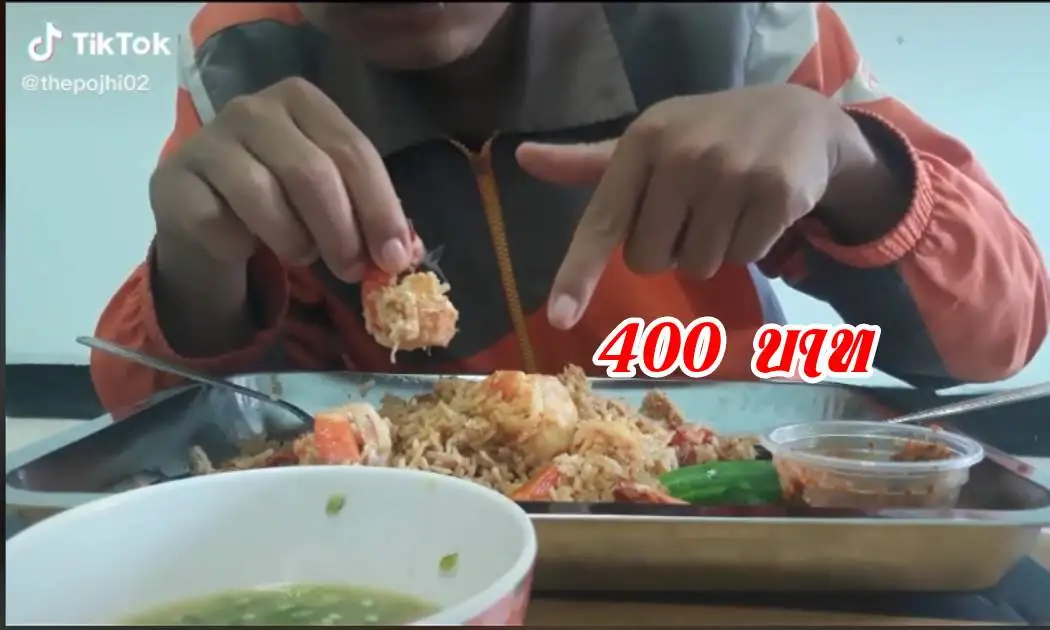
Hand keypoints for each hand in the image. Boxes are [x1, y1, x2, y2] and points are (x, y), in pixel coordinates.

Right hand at [150, 77, 418, 281]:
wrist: (204, 214)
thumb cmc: (281, 200)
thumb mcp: (330, 198)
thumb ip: (367, 215)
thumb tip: (403, 253)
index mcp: (301, 99)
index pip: (352, 150)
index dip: (379, 208)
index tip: (394, 258)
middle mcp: (252, 108)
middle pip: (312, 173)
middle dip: (341, 232)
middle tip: (352, 270)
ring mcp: (207, 141)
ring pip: (265, 199)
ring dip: (295, 242)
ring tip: (302, 253)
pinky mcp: (174, 181)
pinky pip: (220, 225)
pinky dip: (243, 247)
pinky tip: (245, 245)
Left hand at [517, 84, 861, 329]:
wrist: (799, 117)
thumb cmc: (706, 135)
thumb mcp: (648, 141)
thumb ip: (588, 162)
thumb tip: (523, 157)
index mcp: (641, 142)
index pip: (602, 222)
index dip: (578, 274)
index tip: (560, 318)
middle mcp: (682, 155)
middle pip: (649, 260)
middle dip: (668, 248)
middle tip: (692, 209)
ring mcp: (732, 173)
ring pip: (698, 266)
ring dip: (711, 249)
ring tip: (728, 205)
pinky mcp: (776, 193)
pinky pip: (744, 258)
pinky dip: (750, 245)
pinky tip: (758, 208)